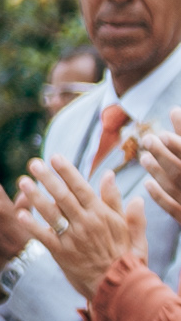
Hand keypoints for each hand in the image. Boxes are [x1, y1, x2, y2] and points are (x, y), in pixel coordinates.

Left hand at [16, 157, 145, 299]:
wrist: (118, 288)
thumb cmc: (126, 257)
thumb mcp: (129, 228)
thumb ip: (118, 202)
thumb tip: (110, 175)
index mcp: (101, 215)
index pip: (81, 187)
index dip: (67, 171)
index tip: (55, 157)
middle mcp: (85, 223)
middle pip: (63, 196)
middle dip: (47, 178)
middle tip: (34, 163)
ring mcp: (72, 239)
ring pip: (51, 213)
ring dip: (35, 197)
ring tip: (23, 181)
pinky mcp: (61, 254)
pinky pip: (43, 236)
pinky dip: (31, 225)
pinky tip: (20, 213)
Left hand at [142, 106, 180, 224]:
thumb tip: (174, 111)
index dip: (178, 145)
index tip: (163, 134)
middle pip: (180, 170)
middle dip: (162, 154)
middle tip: (147, 139)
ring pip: (174, 187)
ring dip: (156, 171)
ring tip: (143, 158)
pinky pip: (174, 209)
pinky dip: (159, 196)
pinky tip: (147, 184)